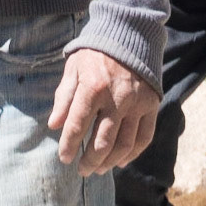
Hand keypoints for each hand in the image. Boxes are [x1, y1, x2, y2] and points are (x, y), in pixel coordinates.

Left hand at [47, 48, 159, 175]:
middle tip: (82, 171)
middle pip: (102, 141)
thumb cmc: (94, 52)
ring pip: (124, 144)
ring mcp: (136, 104)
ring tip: (99, 169)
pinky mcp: (151, 105)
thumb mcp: (73, 69)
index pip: (77, 125)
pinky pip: (144, 136)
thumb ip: (63, 98)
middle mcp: (116, 99)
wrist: (128, 35)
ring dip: (110, 161)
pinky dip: (133, 153)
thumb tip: (53, 125)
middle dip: (90, 160)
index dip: (68, 145)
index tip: (63, 158)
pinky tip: (121, 161)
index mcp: (92, 88)